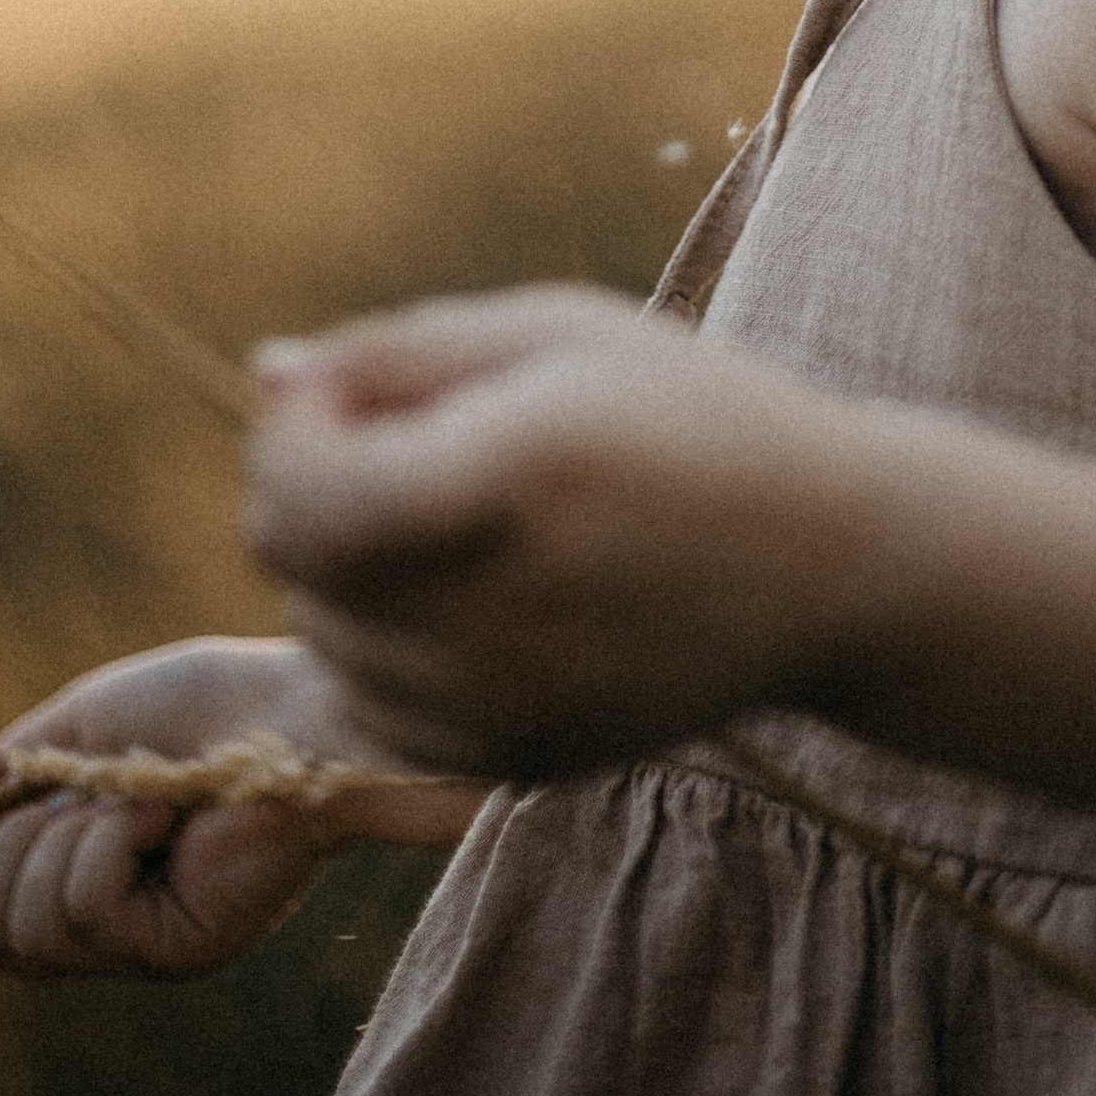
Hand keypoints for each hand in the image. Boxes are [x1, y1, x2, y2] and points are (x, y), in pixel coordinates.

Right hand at [0, 637, 438, 981]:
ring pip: (32, 929)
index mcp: (91, 876)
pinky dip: (107, 843)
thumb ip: (7, 773)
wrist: (293, 707)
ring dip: (66, 837)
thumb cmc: (206, 702)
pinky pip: (85, 911)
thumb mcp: (83, 726)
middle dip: (13, 848)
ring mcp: (145, 945)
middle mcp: (116, 925)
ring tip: (135, 797)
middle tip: (83, 796)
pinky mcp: (178, 950)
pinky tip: (162, 812)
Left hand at [242, 285, 876, 779]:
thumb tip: (266, 376)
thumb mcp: (560, 333)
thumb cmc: (691, 415)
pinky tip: (475, 589)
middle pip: (296, 563)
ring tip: (459, 511)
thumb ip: (399, 351)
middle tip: (409, 436)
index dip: (295, 429)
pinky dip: (386, 646)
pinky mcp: (510, 761)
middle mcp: (496, 614)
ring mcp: (501, 707)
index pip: (302, 490)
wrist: (829, 566)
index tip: (358, 387)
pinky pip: (371, 706)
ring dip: (349, 566)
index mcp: (512, 482)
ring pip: (325, 637)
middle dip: (311, 485)